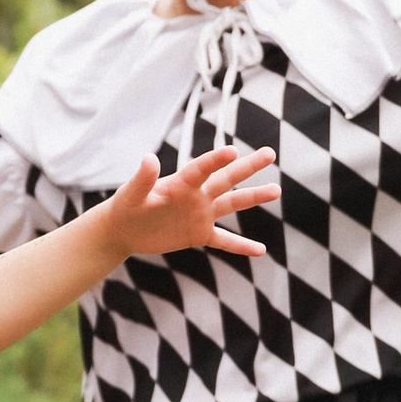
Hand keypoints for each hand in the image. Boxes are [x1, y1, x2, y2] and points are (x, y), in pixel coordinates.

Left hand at [96, 142, 279, 265]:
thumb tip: (149, 158)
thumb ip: (142, 178)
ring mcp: (201, 214)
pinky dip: (241, 246)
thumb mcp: (131, 194)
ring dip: (254, 197)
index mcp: (181, 182)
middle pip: (227, 179)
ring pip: (232, 204)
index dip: (215, 160)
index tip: (233, 151)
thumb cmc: (126, 206)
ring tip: (276, 189)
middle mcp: (196, 195)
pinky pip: (224, 241)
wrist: (124, 228)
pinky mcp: (199, 234)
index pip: (202, 169)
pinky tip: (261, 250)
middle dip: (248, 167)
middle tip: (270, 152)